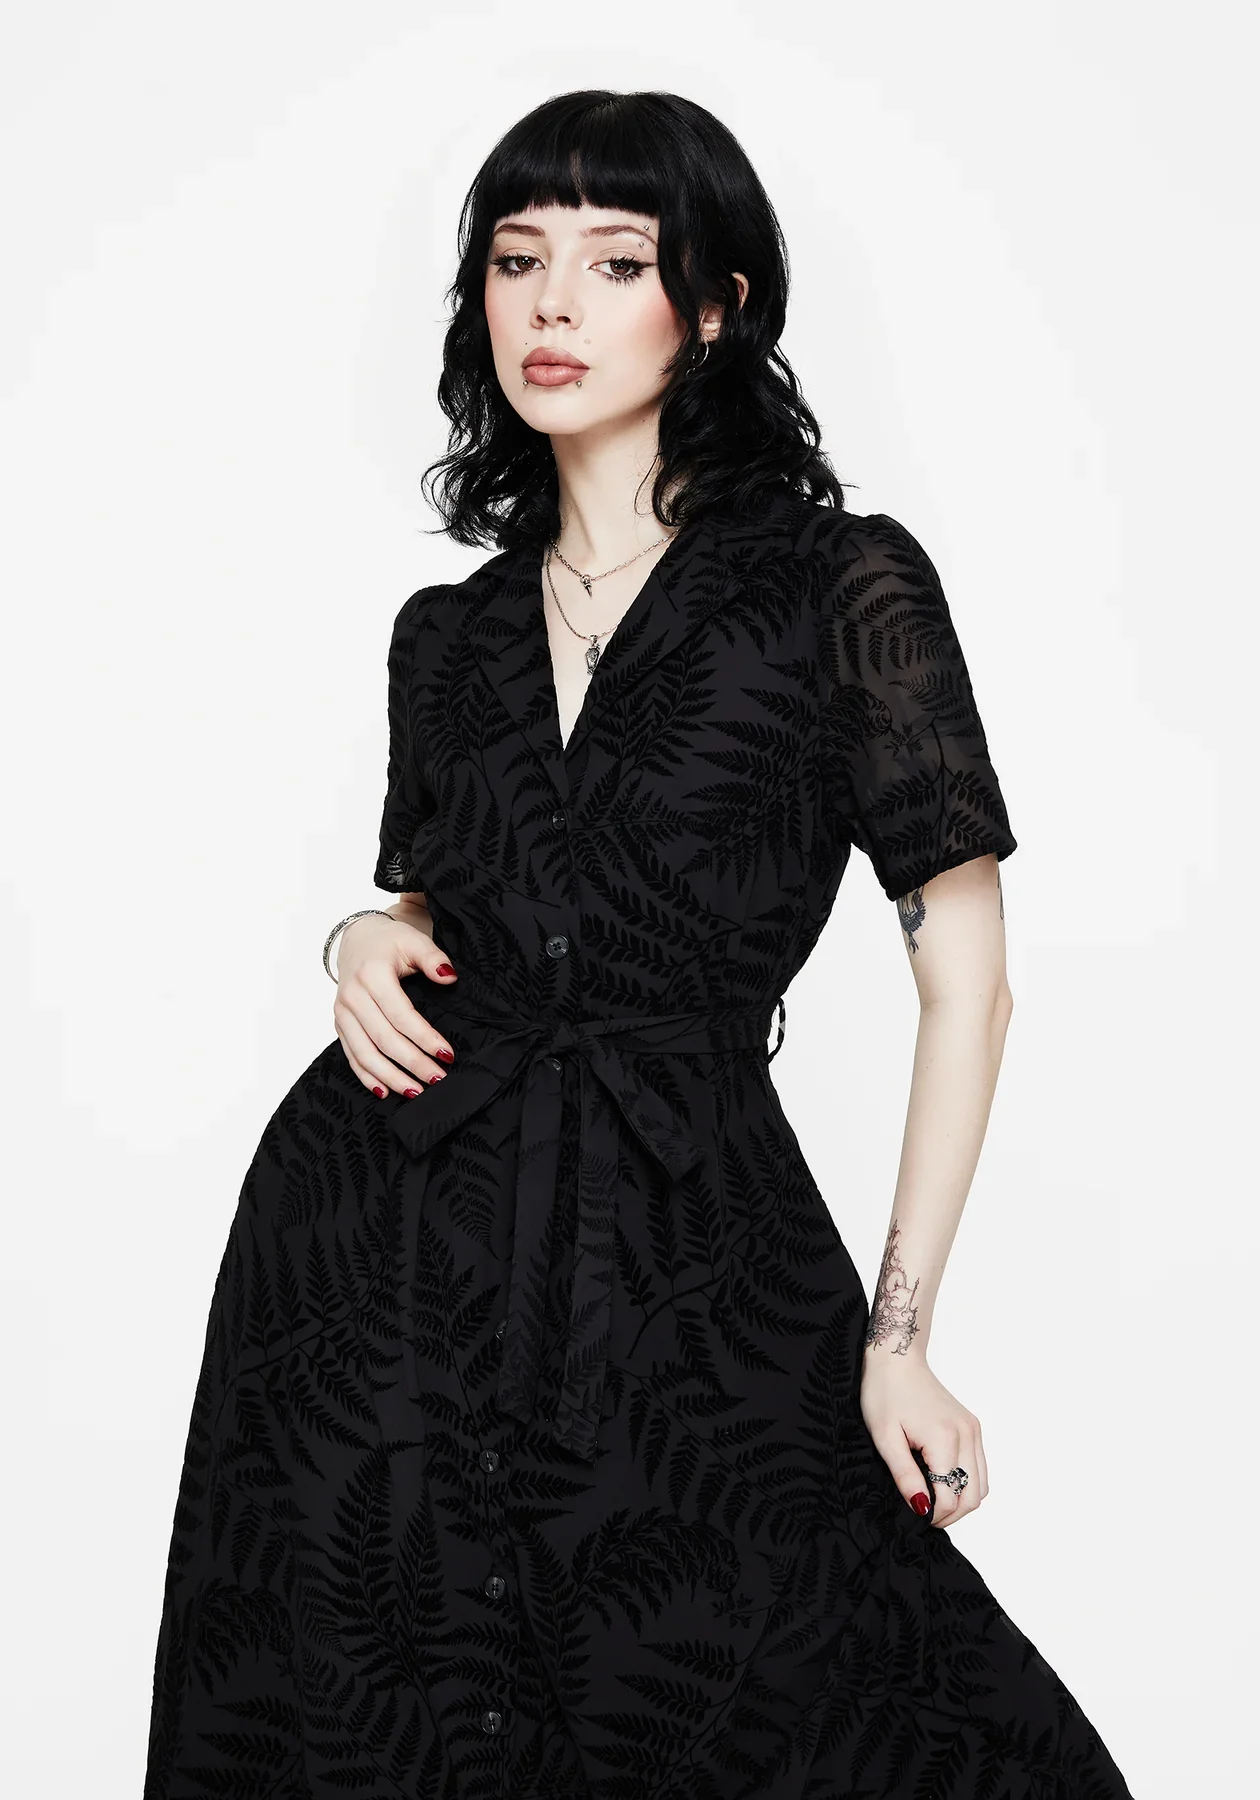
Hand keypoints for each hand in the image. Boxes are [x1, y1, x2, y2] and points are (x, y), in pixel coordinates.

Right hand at [332, 908, 458, 1097]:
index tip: (447, 1054)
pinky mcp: (339, 1024)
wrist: (357, 940)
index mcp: (372, 975)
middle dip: (412, 1063)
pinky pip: (351, 1056)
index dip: (424, 1038)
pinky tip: (385, 1091)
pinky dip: (367, 1076)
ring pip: (365, 1053)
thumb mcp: (414, 940)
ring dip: (390, 1077)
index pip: (401, 1015)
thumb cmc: (389, 942)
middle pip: (384, 1039)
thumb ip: (433, 957)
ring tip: (416, 1092)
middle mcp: (352, 996)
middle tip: (437, 1078)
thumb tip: (449, 977)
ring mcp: (342, 1013)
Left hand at [860, 1349, 989, 1527]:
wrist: (897, 1359)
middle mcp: (966, 1435)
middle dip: (950, 1514)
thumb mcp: (885, 1438)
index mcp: (944, 1439)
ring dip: (961, 1501)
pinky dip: (966, 1483)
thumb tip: (922, 1509)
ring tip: (933, 1499)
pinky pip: (980, 1467)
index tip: (913, 1516)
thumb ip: (905, 1476)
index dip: (933, 1516)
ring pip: (981, 1485)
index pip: (950, 1498)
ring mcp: (973, 1430)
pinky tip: (942, 1481)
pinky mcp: (972, 1426)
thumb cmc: (884, 1393)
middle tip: (924, 1514)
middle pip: (972, 1497)